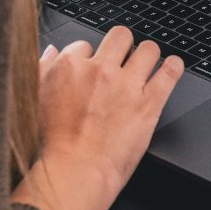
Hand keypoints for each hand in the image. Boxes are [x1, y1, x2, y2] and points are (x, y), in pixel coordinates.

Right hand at [13, 27, 182, 209]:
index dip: (91, 56)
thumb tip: (52, 52)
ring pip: (148, 49)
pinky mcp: (148, 103)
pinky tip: (172, 67)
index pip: (86, 44)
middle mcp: (100, 70)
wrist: (74, 173)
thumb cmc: (53, 146)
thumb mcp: (36, 100)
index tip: (93, 68)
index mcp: (70, 67)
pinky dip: (174, 67)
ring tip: (148, 63)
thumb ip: (44, 70)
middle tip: (123, 58)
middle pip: (120, 36)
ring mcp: (126, 85)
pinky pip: (170, 73)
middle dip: (123, 45)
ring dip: (148, 55)